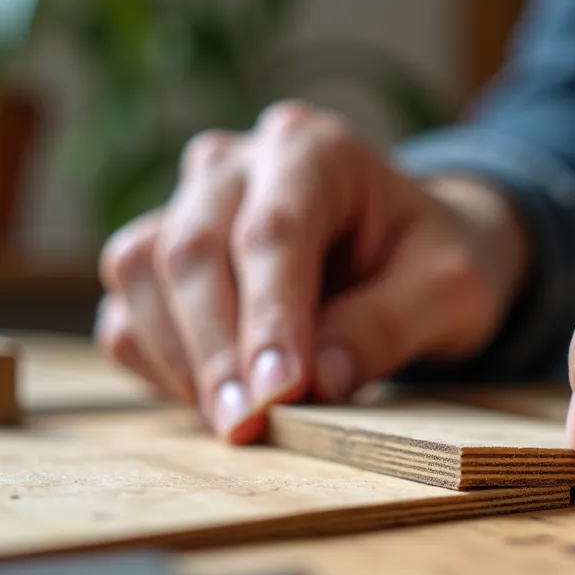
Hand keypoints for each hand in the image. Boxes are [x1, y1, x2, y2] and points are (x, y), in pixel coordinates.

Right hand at [96, 101, 528, 441]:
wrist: (407, 250)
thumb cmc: (428, 261)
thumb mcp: (448, 290)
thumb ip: (387, 326)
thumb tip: (315, 383)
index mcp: (312, 149)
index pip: (272, 231)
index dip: (270, 316)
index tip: (280, 392)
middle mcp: (235, 164)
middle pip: (193, 249)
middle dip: (216, 349)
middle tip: (246, 425)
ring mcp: (185, 203)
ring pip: (142, 271)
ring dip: (178, 358)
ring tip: (234, 421)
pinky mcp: (158, 255)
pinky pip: (126, 309)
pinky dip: (154, 362)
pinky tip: (209, 400)